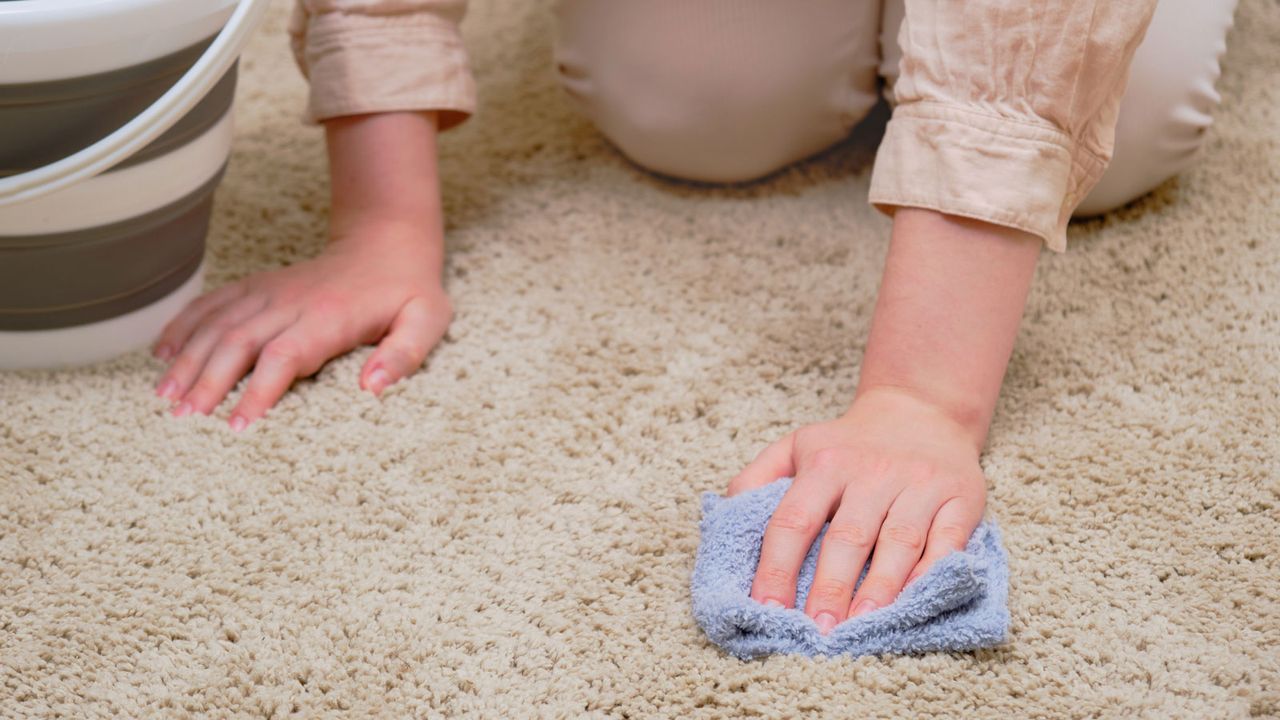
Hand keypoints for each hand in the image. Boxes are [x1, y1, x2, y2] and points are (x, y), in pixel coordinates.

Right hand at [152, 223, 450, 428]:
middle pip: (239, 342)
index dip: (259, 389)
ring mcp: (270, 292)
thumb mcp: (426, 321)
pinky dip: (185, 325)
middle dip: (207, 380)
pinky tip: (161, 352)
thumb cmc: (409, 292)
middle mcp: (291, 303)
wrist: (388, 244)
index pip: (284, 356)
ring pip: (218, 323)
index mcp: (329, 318)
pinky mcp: (259, 287)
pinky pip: (213, 303)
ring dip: (188, 358)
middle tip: (184, 418)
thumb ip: (403, 354)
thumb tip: (371, 388)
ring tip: (163, 397)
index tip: (237, 425)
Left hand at [726, 387, 986, 633]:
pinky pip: (947, 541)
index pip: (793, 520)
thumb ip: (757, 477)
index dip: (777, 567)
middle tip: (816, 632)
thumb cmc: (849, 443)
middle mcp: (872, 472)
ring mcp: (918, 484)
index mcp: (824, 463)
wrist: (922, 409)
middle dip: (830, 587)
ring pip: (899, 542)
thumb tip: (723, 515)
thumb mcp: (796, 445)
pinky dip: (931, 574)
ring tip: (861, 626)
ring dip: (880, 588)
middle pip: (847, 536)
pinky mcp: (960, 497)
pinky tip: (913, 603)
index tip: (767, 609)